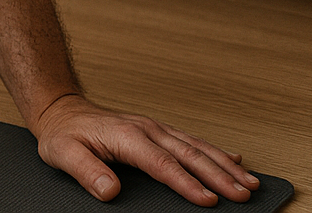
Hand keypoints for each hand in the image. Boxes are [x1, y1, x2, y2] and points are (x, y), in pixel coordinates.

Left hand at [35, 93, 258, 205]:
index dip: (186, 183)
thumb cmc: (64, 134)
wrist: (61, 111)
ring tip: (249, 182)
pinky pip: (191, 140)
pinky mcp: (157, 130)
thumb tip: (109, 190)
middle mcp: (146, 129)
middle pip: (189, 154)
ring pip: (196, 146)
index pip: (162, 164)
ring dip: (225, 164)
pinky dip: (215, 150)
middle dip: (220, 175)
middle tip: (244, 194)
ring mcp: (154, 128)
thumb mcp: (62, 153)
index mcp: (126, 136)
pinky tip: (233, 159)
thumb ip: (86, 172)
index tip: (209, 201)